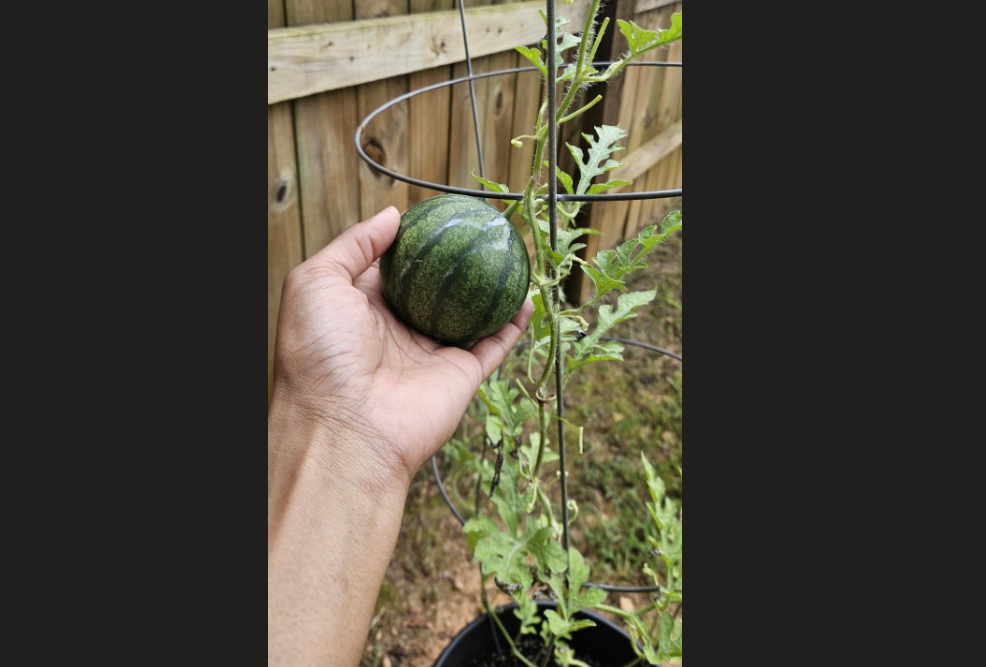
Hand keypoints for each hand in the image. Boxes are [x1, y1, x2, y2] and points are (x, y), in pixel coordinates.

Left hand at [270, 206, 532, 483]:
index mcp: (361, 310)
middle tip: (481, 232)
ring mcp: (431, 354)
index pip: (392, 270)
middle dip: (456, 264)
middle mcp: (397, 332)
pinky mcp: (460, 376)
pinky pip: (494, 345)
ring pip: (470, 316)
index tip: (436, 218)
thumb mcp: (316, 282)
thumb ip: (353, 244)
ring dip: (492, 291)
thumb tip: (392, 216)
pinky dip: (514, 324)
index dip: (412, 244)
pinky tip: (527, 298)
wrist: (344, 427)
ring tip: (511, 259)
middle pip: (434, 291)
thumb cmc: (319, 353)